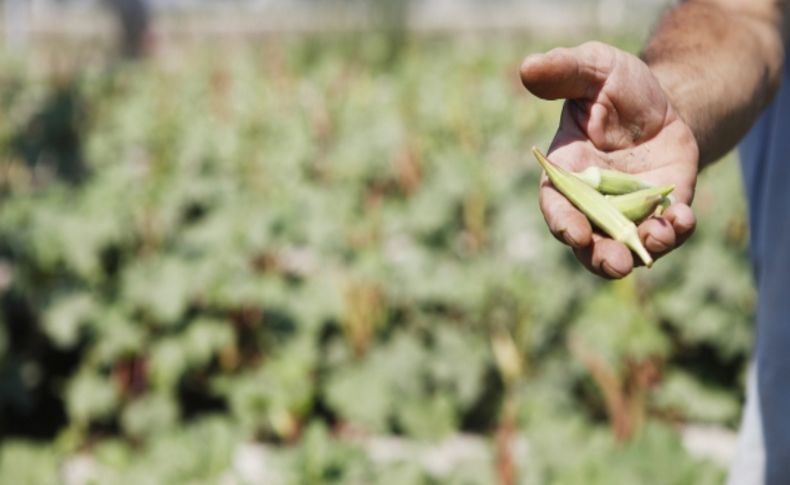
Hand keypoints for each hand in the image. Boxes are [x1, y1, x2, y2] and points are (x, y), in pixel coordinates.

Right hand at [520, 42, 698, 277]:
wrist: (661, 99)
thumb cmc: (615, 85)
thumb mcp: (594, 68)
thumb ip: (563, 71)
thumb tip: (527, 68)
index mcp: (565, 174)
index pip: (556, 206)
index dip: (563, 223)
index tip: (575, 233)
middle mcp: (592, 201)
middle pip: (589, 243)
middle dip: (601, 257)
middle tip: (615, 262)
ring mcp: (627, 211)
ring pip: (627, 246)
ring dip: (640, 250)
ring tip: (658, 237)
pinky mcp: (660, 211)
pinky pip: (666, 232)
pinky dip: (674, 232)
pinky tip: (682, 217)